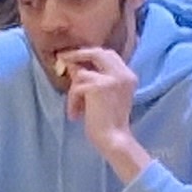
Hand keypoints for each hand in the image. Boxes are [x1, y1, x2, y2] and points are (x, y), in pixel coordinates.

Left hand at [60, 46, 148, 175]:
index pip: (109, 55)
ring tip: (75, 108)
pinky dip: (72, 101)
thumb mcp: (103, 97)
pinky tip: (75, 115)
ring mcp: (112, 79)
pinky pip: (76, 87)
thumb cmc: (108, 123)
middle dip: (78, 54)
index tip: (75, 57)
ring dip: (74, 92)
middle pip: (98, 53)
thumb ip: (95, 79)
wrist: (113, 139)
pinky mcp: (98, 87)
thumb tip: (73, 65)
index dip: (90, 54)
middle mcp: (123, 74)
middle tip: (62, 58)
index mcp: (129, 76)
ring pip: (82, 74)